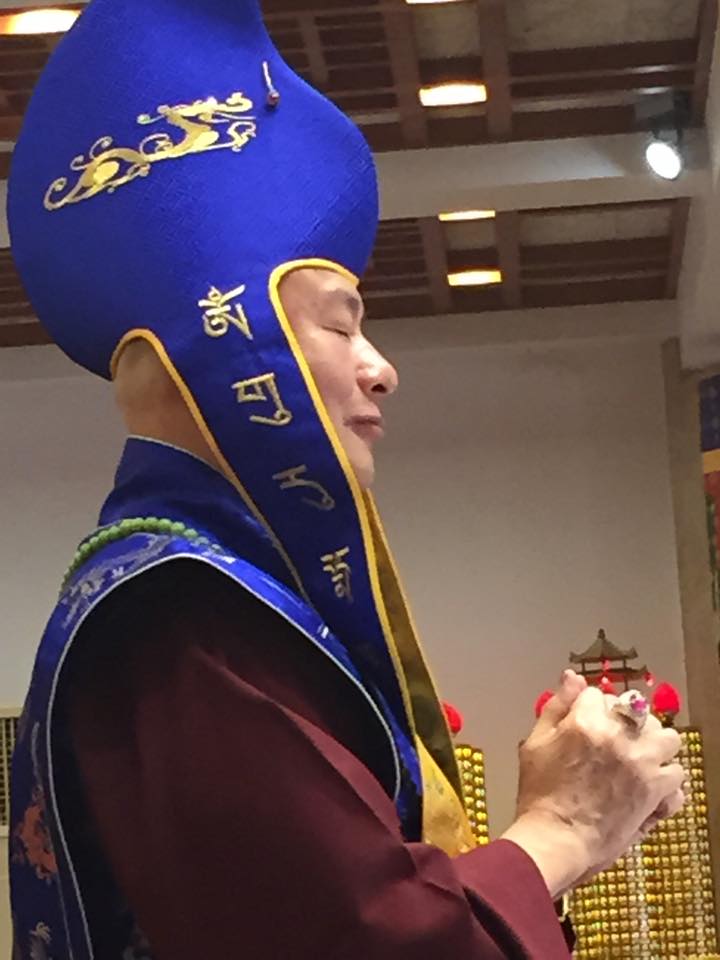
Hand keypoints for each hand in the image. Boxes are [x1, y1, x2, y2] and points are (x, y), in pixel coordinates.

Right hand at [502, 670, 684, 896]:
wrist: (556, 840)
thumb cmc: (540, 796)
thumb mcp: (535, 744)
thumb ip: (556, 706)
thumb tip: (571, 678)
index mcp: (586, 722)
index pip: (597, 694)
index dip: (590, 708)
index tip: (586, 723)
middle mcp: (619, 738)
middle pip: (637, 709)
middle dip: (624, 721)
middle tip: (611, 740)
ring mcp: (642, 765)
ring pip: (667, 737)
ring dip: (654, 744)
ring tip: (638, 757)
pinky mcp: (656, 793)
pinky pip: (677, 775)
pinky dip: (667, 780)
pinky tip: (650, 785)